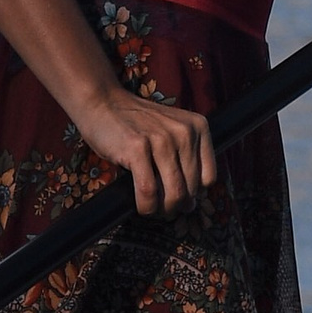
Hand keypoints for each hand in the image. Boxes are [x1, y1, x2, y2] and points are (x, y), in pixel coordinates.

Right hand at [76, 83, 220, 216]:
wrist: (103, 102)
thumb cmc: (136, 125)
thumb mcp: (171, 132)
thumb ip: (185, 157)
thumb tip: (190, 203)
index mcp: (198, 126)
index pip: (208, 178)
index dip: (194, 194)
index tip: (180, 197)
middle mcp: (184, 132)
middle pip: (191, 189)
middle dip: (177, 206)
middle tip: (164, 210)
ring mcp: (161, 139)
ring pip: (173, 193)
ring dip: (163, 210)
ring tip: (154, 210)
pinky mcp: (138, 147)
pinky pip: (148, 191)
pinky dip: (146, 206)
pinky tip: (142, 207)